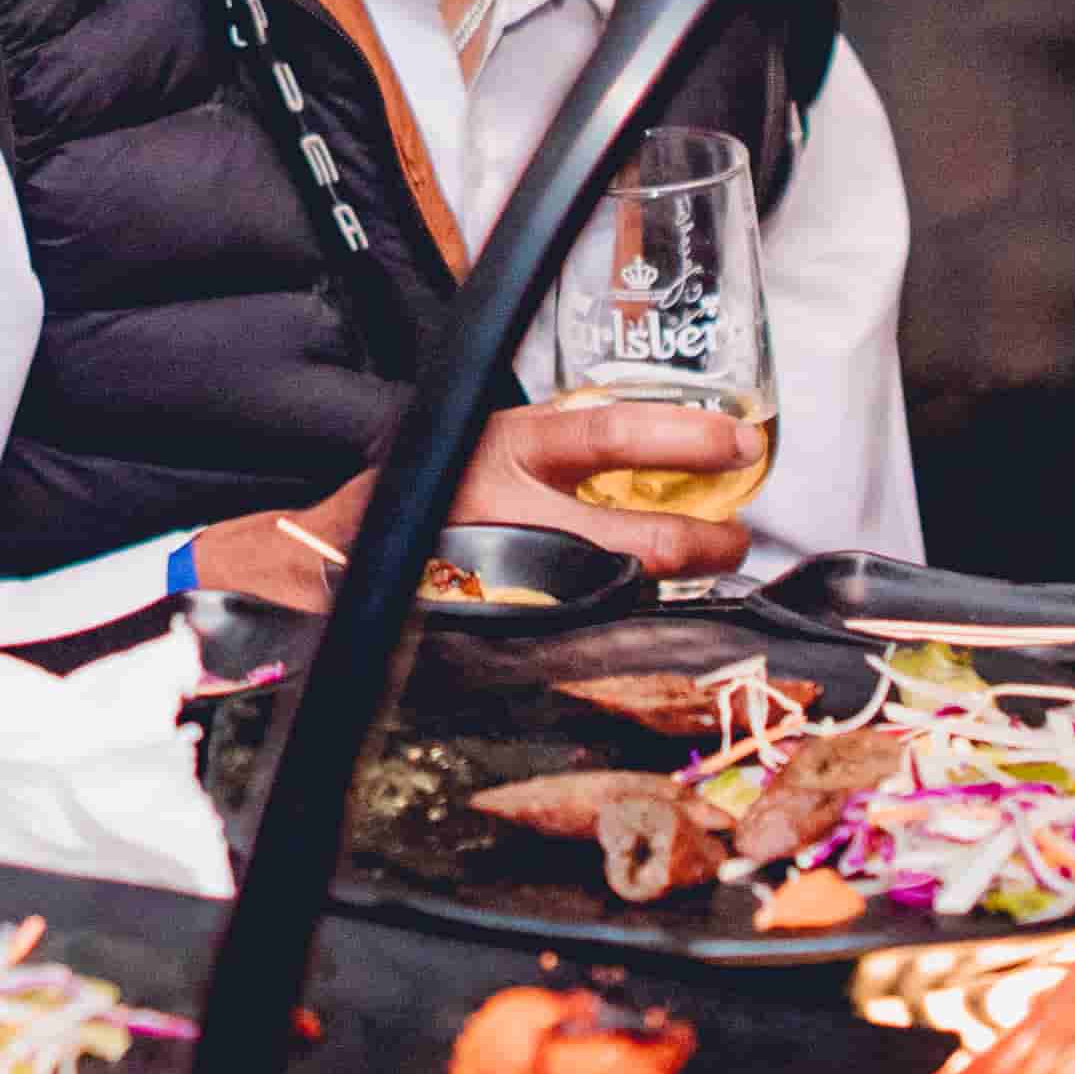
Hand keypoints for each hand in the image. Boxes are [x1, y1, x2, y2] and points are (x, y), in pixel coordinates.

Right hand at [188, 403, 764, 605]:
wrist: (333, 568)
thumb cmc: (418, 498)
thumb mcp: (480, 442)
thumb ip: (554, 447)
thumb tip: (662, 446)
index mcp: (504, 450)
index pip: (613, 434)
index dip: (687, 437)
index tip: (741, 442)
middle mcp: (514, 517)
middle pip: (643, 540)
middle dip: (708, 543)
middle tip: (736, 539)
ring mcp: (515, 585)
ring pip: (625, 591)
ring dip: (666, 587)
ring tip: (694, 575)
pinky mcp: (507, 638)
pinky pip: (589, 632)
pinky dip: (622, 624)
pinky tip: (635, 620)